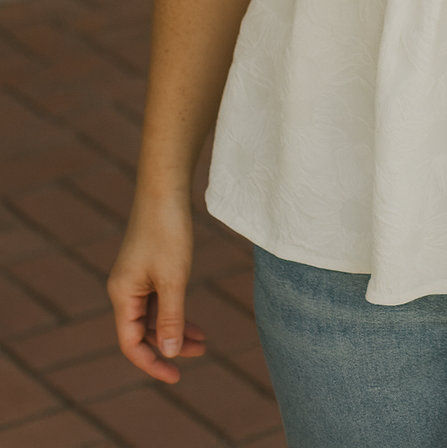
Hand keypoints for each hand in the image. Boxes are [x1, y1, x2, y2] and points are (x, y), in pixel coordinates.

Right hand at [107, 194, 206, 383]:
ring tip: (203, 340)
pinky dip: (176, 312)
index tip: (176, 376)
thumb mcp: (173, 279)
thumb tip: (169, 352)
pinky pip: (159, 300)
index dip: (152, 363)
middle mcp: (125, 290)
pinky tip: (193, 320)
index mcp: (123, 295)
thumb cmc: (167, 232)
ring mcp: (136, 279)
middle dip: (170, 346)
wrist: (165, 191)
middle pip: (144, 332)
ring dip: (176, 330)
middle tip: (200, 353)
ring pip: (154, 317)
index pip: (131, 343)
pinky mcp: (148, 268)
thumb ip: (171, 318)